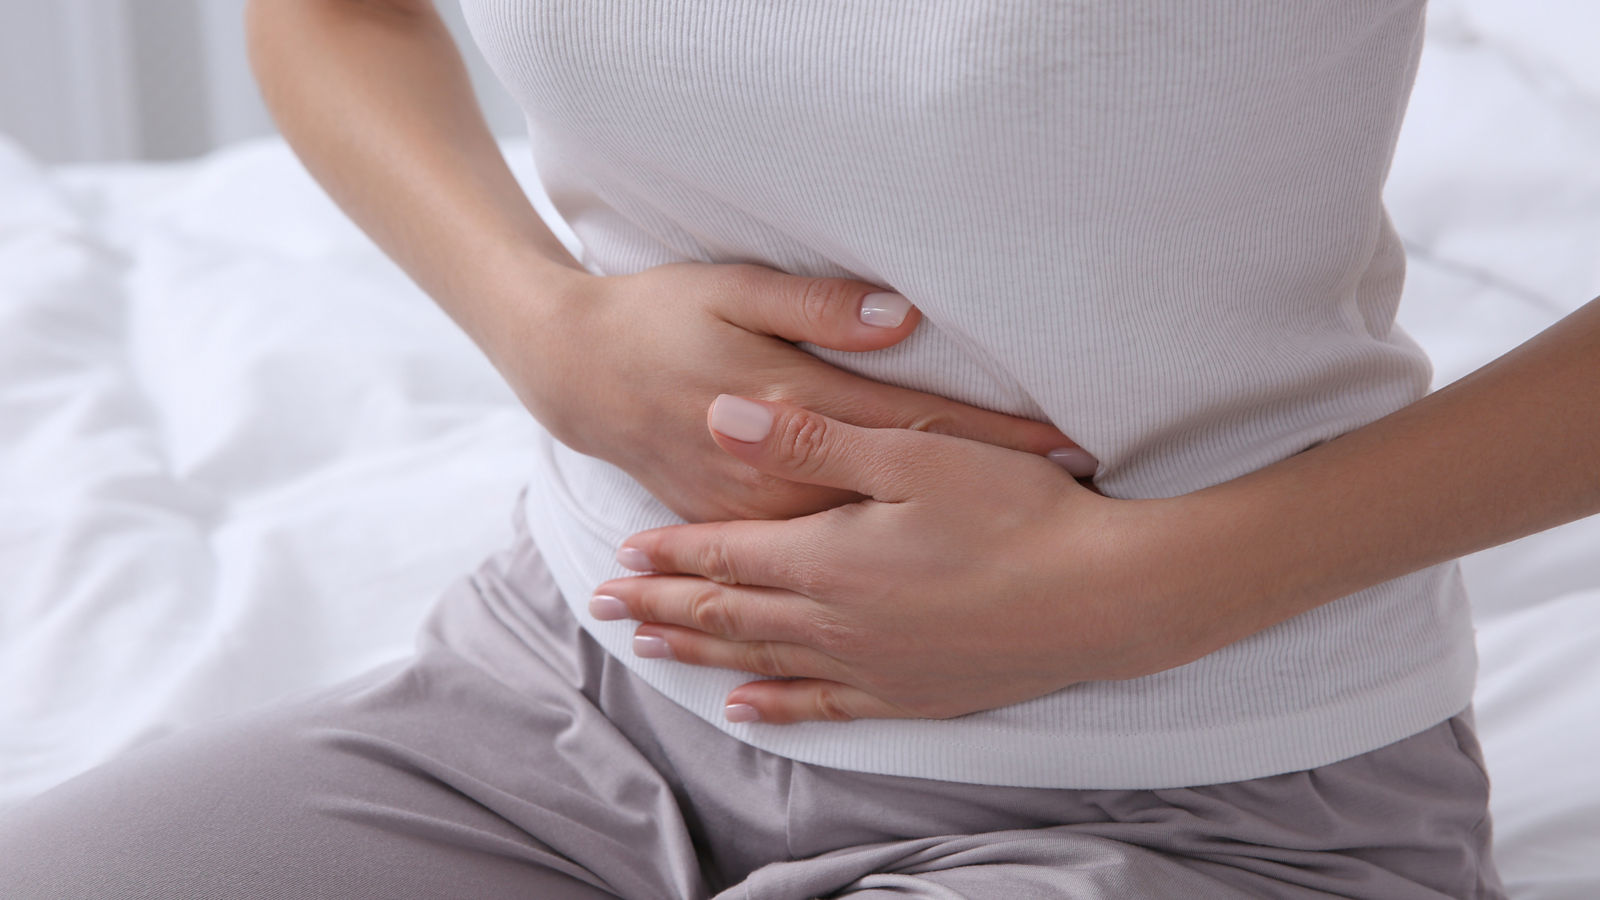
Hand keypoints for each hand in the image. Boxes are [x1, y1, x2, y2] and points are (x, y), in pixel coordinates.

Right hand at [498, 262, 1094, 522]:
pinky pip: (811, 570)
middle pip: (902, 493)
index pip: (917, 423)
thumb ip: (819, 308)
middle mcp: (778, 476)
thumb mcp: (734, 290)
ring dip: (942, 552)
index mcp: (791, 404)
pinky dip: (873, 572)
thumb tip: (901, 320)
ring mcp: (755, 513)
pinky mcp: (736, 529)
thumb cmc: (659, 319)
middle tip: (1073, 509)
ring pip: (864, 545)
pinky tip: (917, 600)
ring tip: (1020, 572)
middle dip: (987, 500)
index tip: (1069, 446)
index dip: (996, 435)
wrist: (578, 373)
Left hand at [591, 396, 1217, 723]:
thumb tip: (719, 417)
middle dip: (664, 602)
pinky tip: (744, 705)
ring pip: (760, 659)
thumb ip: (807, 441)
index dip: (671, 551)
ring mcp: (872, 665)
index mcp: (828, 558)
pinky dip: (774, 705)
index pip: (725, 554)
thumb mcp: (910, 455)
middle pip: (727, 610)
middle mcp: (835, 621)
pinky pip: (820, 706)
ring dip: (700, 649)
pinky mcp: (910, 694)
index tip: (623, 550)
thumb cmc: (1018, 513)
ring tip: (651, 646)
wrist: (1105, 596)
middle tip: (608, 604)